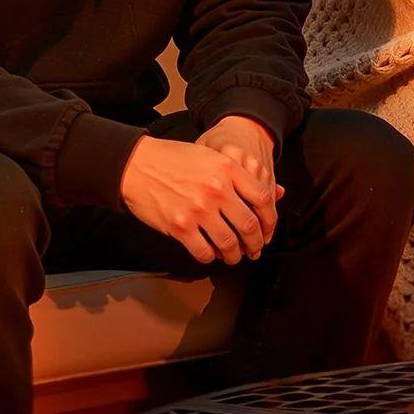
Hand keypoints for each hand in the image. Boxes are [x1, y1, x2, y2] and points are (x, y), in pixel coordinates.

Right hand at [119, 132, 275, 264]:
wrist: (136, 164)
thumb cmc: (174, 159)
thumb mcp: (213, 156)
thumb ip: (243, 175)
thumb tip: (278, 192)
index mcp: (229, 169)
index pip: (263, 199)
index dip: (271, 219)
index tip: (268, 229)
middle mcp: (217, 190)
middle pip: (249, 225)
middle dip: (255, 243)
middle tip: (255, 249)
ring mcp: (199, 209)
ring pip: (228, 243)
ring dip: (234, 255)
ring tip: (234, 256)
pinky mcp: (180, 226)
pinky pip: (203, 251)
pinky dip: (210, 256)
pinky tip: (210, 254)